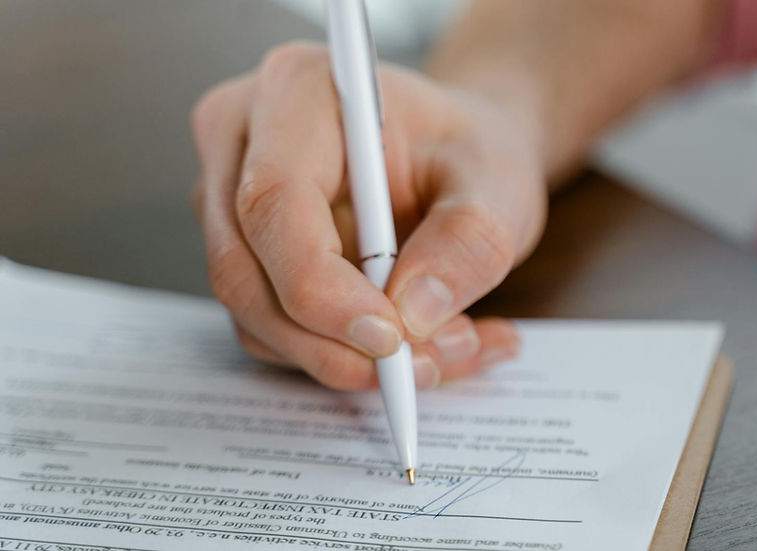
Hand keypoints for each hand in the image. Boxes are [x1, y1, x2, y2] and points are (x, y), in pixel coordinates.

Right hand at [190, 42, 546, 389]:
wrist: (458, 158)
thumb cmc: (469, 151)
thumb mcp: (497, 181)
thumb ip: (469, 239)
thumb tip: (414, 314)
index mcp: (298, 92)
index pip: (274, 202)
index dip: (321, 287)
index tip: (390, 338)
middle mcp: (243, 141)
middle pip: (245, 270)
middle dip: (334, 342)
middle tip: (425, 364)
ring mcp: (231, 202)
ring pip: (256, 315)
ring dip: (347, 359)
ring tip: (448, 347)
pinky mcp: (246, 255)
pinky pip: (274, 331)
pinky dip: (344, 357)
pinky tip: (420, 344)